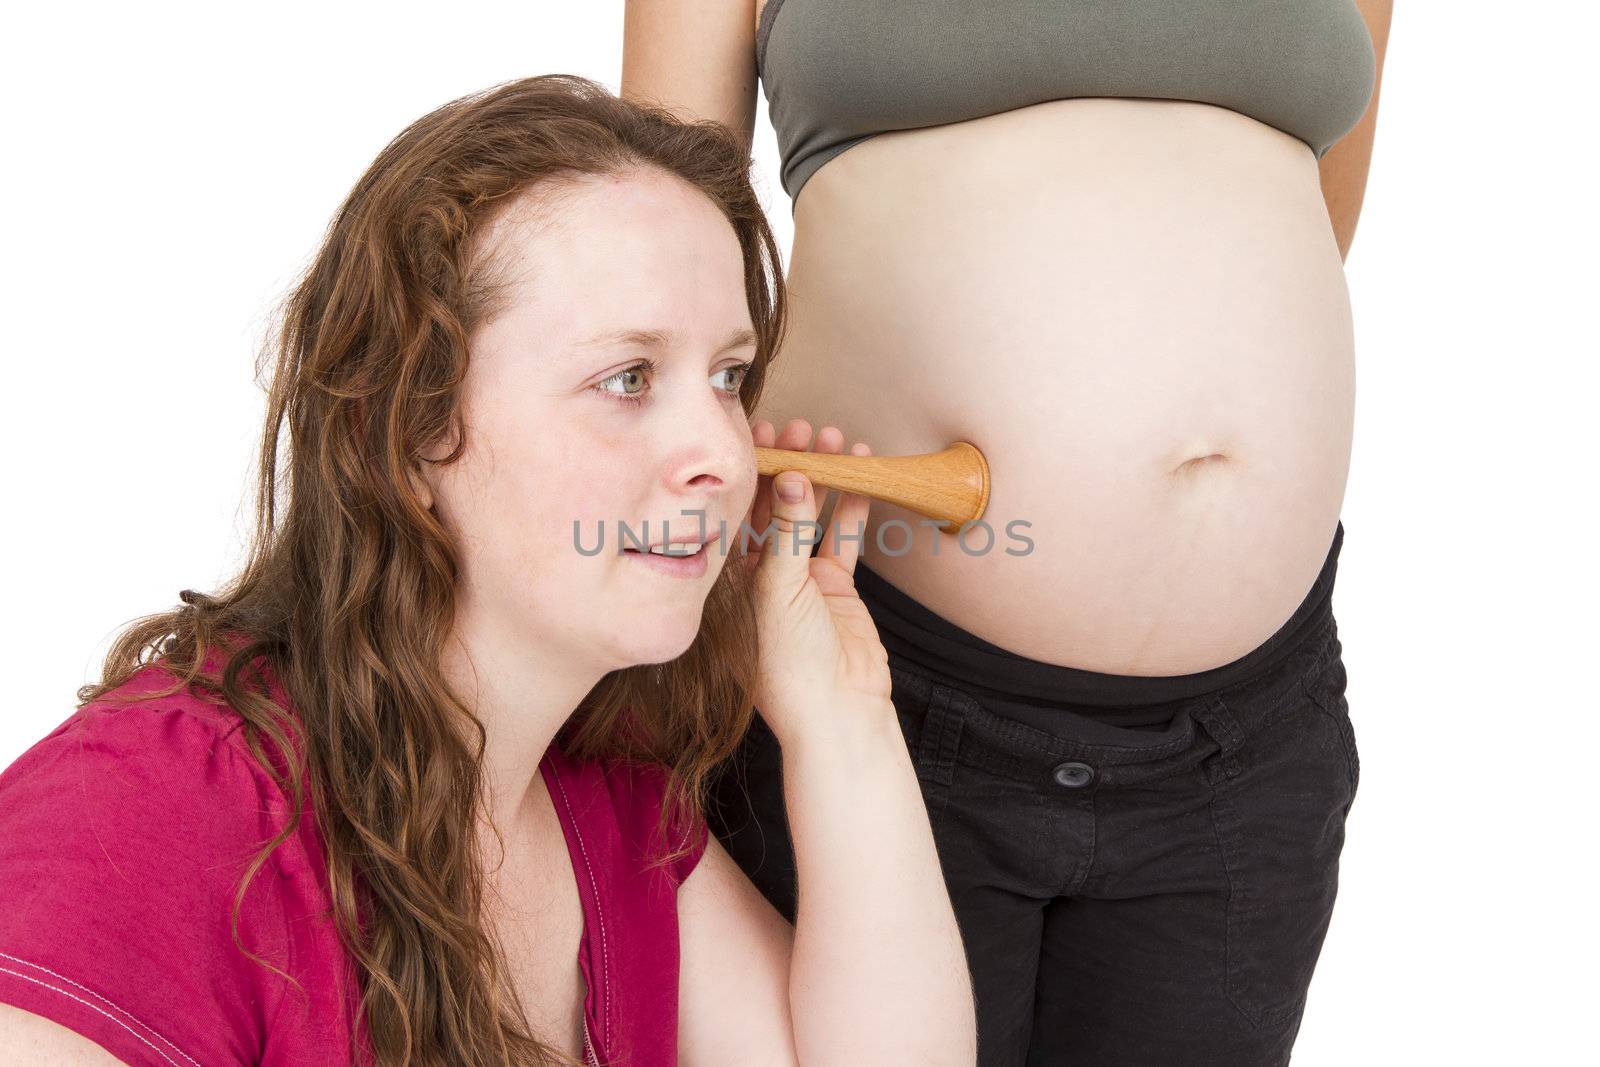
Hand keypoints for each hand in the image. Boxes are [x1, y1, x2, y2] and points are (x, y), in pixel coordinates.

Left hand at [742, 418, 892, 750]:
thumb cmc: (790, 666)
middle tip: (804, 429)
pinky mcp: (836, 588)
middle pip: (774, 507)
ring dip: (826, 478)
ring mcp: (801, 580)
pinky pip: (843, 537)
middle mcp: (761, 574)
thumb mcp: (779, 590)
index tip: (763, 434)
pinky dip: (853, 506)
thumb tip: (792, 475)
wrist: (837, 713)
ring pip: (812, 516)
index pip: (736, 511)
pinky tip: (862, 473)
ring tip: (837, 440)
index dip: (750, 471)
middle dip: (791, 465)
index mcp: (730, 578)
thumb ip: (787, 532)